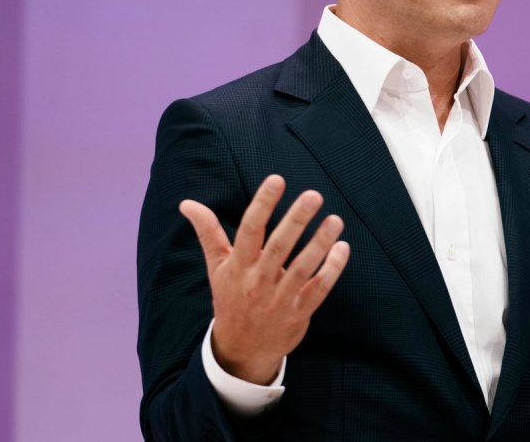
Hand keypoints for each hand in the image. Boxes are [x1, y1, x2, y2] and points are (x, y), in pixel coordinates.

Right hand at [180, 175, 350, 384]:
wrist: (241, 350)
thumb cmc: (231, 299)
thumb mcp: (217, 267)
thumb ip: (208, 233)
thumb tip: (187, 204)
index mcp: (238, 267)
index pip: (249, 230)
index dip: (262, 204)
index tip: (277, 180)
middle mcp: (258, 281)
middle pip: (278, 247)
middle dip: (296, 220)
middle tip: (313, 195)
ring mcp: (280, 299)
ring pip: (303, 268)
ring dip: (320, 243)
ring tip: (335, 220)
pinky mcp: (299, 312)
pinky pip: (319, 289)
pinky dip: (332, 269)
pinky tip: (342, 247)